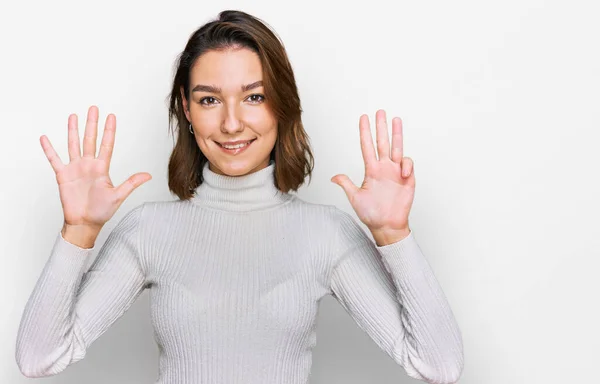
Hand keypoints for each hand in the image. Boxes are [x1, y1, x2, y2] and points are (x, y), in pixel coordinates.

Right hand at [40, 105, 151, 230]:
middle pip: (90, 139)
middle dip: (92, 124)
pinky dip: (49, 149)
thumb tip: (148, 175)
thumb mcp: (118, 196)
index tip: (111, 116)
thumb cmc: (102, 212)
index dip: (109, 130)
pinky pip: (54, 160)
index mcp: (102, 168)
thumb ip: (131, 183)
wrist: (85, 223)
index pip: (106, 145)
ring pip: (74, 145)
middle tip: (94, 108)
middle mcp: (89, 165)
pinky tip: (45, 138)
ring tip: (73, 116)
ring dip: (73, 130)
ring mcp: (75, 169)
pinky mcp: (63, 176)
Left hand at [331, 109, 414, 242]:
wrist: (387, 226)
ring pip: (397, 148)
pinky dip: (406, 165)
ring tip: (396, 119)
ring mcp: (396, 172)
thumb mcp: (355, 198)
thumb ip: (347, 185)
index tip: (363, 118)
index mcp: (371, 170)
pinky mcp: (407, 179)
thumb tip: (334, 177)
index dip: (365, 132)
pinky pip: (407, 164)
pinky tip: (404, 173)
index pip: (367, 147)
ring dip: (397, 134)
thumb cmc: (371, 213)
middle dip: (381, 127)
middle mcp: (383, 168)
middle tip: (380, 111)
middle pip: (382, 142)